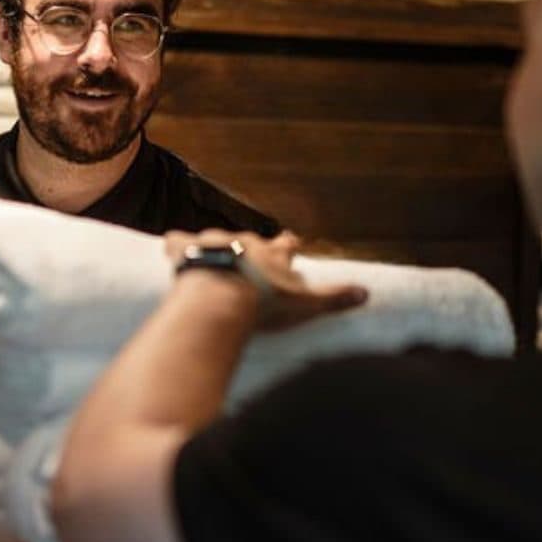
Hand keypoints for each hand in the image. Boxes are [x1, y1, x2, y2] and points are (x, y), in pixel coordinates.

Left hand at [165, 230, 367, 331]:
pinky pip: (178, 240)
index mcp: (274, 254)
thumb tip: (367, 293)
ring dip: (213, 248)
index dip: (288, 246)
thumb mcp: (306, 304)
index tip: (290, 244)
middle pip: (251, 239)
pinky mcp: (187, 247)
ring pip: (215, 238)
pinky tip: (173, 250)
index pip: (287, 244)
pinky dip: (177, 245)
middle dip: (249, 248)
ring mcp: (214, 241)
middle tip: (247, 261)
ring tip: (210, 262)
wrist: (221, 298)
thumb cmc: (264, 303)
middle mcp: (245, 240)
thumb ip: (335, 298)